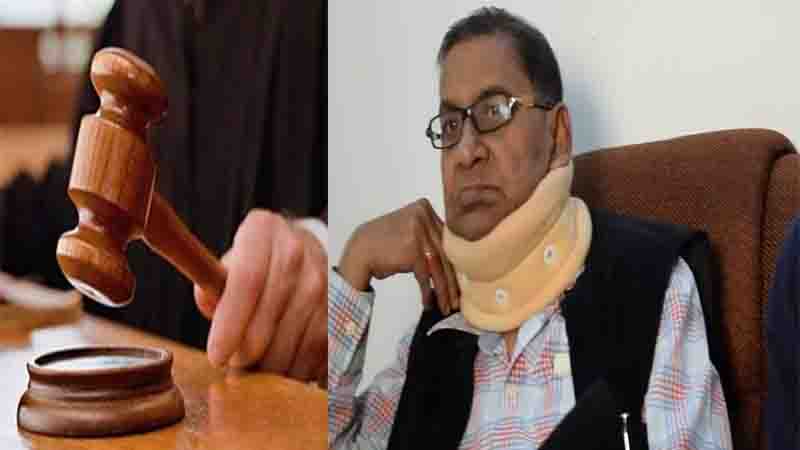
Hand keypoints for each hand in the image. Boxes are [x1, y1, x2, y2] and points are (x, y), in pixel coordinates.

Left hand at [194, 210, 326, 385]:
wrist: (304, 253)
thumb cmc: (258, 264)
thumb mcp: (229, 262)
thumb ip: (212, 285)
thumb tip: (210, 304)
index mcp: (263, 232)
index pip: (247, 281)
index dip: (230, 323)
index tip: (217, 355)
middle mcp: (297, 252)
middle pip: (268, 319)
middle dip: (245, 354)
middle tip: (233, 363)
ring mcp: (322, 281)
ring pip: (292, 344)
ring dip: (269, 367)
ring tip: (256, 364)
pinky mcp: (338, 309)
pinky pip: (313, 354)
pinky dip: (295, 369)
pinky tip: (282, 364)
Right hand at [338, 199, 459, 313]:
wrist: (360, 250)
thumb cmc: (384, 243)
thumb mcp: (409, 229)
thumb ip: (430, 234)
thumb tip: (457, 256)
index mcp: (424, 207)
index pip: (446, 239)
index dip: (455, 262)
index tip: (460, 281)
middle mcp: (423, 216)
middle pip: (444, 253)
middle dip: (452, 281)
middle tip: (456, 299)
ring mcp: (418, 232)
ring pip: (438, 266)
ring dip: (443, 290)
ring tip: (447, 306)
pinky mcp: (413, 250)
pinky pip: (425, 275)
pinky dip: (428, 291)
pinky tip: (429, 302)